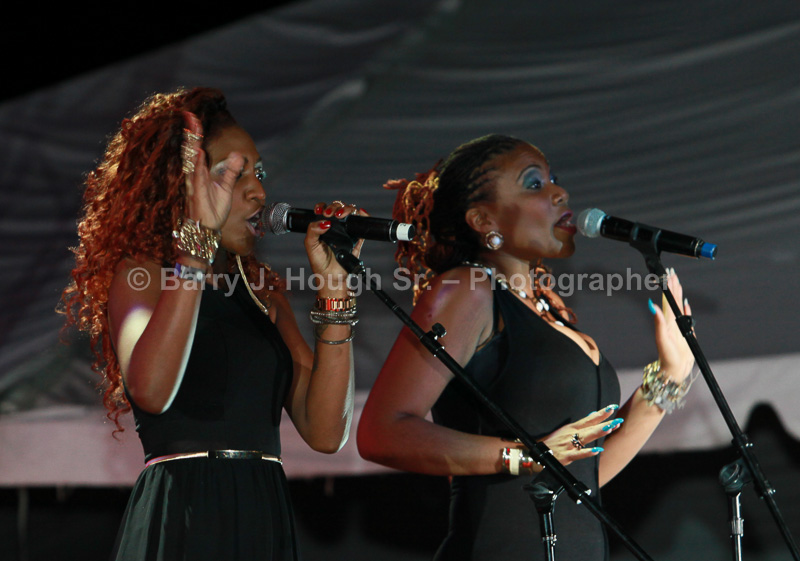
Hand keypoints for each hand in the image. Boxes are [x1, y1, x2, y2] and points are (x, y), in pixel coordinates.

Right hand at [182, 112, 243, 229]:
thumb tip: (238, 155)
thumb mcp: (227, 187)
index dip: (196, 133)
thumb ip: (231, 171)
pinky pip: (195, 176)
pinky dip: (196, 164)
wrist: (208, 228)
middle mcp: (195, 174)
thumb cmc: (214, 209)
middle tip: (190, 115)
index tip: (193, 117)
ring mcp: (194, 182)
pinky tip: (198, 152)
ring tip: (193, 126)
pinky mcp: (195, 192)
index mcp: (201, 172)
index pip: (197, 148)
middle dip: (191, 132)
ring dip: (192, 143)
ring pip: (190, 159)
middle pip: (191, 149)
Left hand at [303, 201, 366, 290]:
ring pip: (350, 212)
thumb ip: (313, 230)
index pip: (323, 209)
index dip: (322, 206)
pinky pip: (362, 223)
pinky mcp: (357, 237)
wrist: (331, 275)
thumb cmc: (319, 261)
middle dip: (335, 207)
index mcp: (322, 225)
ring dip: (348, 209)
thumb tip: (325, 222)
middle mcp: (335, 225)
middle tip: (331, 215)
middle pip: (338, 207)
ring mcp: (347, 230)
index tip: (320, 211)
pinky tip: (361, 213)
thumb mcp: (310, 244)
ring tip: (342, 215)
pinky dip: (363, 216)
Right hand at [537, 405, 623, 465]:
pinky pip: (579, 454)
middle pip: (591, 427)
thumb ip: (581, 425)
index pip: (590, 419)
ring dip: (598, 432)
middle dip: (605, 423)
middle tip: (618, 419)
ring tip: (610, 428)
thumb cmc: (552, 442)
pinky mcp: (566, 456)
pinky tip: (597, 451)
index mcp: (572, 428)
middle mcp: (571, 434)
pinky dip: (588, 452)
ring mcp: (569, 444)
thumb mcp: (565, 430)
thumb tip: (593, 415)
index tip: (612, 407)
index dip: (601, 413)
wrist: (537, 453)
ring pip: (586, 437)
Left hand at [650, 268, 694, 381]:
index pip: (667, 301)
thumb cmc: (668, 357)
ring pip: (678, 307)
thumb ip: (658, 322)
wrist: (674, 370)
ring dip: (678, 295)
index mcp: (667, 321)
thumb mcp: (662, 339)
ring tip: (678, 284)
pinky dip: (686, 310)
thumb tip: (651, 306)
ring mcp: (678, 327)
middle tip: (673, 274)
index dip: (668, 288)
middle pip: (672, 301)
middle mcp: (672, 322)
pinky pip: (687, 318)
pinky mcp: (685, 333)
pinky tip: (685, 303)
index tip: (668, 276)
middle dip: (673, 287)